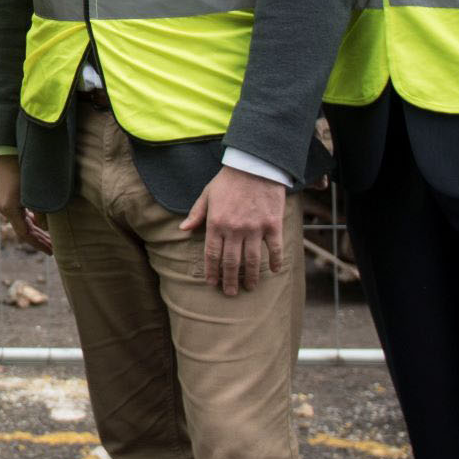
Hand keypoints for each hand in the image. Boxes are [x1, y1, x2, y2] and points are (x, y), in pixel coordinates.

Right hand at [0, 152, 51, 251]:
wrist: (9, 151)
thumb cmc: (23, 170)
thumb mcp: (34, 193)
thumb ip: (41, 212)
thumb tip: (46, 228)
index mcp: (10, 210)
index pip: (25, 235)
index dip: (39, 244)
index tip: (51, 251)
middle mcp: (6, 208)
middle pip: (24, 231)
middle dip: (39, 240)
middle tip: (53, 249)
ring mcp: (7, 202)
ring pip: (23, 222)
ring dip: (36, 231)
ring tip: (49, 238)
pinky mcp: (9, 195)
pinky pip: (21, 214)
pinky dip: (31, 220)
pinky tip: (40, 221)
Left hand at [180, 165, 289, 296]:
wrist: (255, 165)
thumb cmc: (229, 180)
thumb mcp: (207, 194)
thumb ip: (196, 214)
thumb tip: (183, 230)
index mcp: (216, 223)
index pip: (212, 254)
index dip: (212, 272)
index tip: (212, 283)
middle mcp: (235, 229)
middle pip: (231, 262)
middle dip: (229, 280)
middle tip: (230, 293)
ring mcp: (255, 228)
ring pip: (252, 260)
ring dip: (250, 277)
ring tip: (249, 287)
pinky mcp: (273, 225)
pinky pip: (275, 248)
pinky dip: (275, 262)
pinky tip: (274, 271)